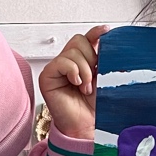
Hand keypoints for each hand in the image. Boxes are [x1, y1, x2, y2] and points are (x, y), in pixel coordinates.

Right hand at [39, 26, 107, 140]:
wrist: (87, 125)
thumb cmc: (95, 106)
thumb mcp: (105, 78)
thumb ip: (104, 60)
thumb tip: (108, 42)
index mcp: (82, 60)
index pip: (87, 39)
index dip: (96, 33)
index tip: (106, 30)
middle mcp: (68, 62)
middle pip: (79, 41)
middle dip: (91, 58)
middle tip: (93, 78)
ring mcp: (56, 68)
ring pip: (72, 51)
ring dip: (84, 70)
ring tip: (85, 87)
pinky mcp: (47, 76)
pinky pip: (62, 62)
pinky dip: (73, 72)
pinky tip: (76, 85)